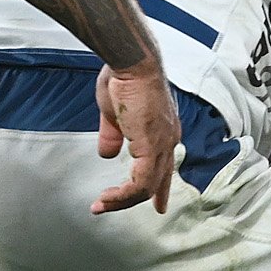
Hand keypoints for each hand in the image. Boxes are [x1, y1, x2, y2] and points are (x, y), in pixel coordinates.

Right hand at [90, 62, 180, 213]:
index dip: (160, 189)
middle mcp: (169, 140)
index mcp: (164, 131)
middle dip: (135, 199)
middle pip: (157, 180)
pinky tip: (108, 198)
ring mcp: (163, 144)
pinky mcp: (152, 147)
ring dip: (121, 200)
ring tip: (101, 204)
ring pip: (146, 186)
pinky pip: (140, 183)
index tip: (158, 205)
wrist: (131, 63)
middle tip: (109, 207)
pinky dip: (123, 195)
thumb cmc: (123, 79)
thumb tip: (106, 153)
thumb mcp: (113, 114)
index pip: (165, 167)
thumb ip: (112, 136)